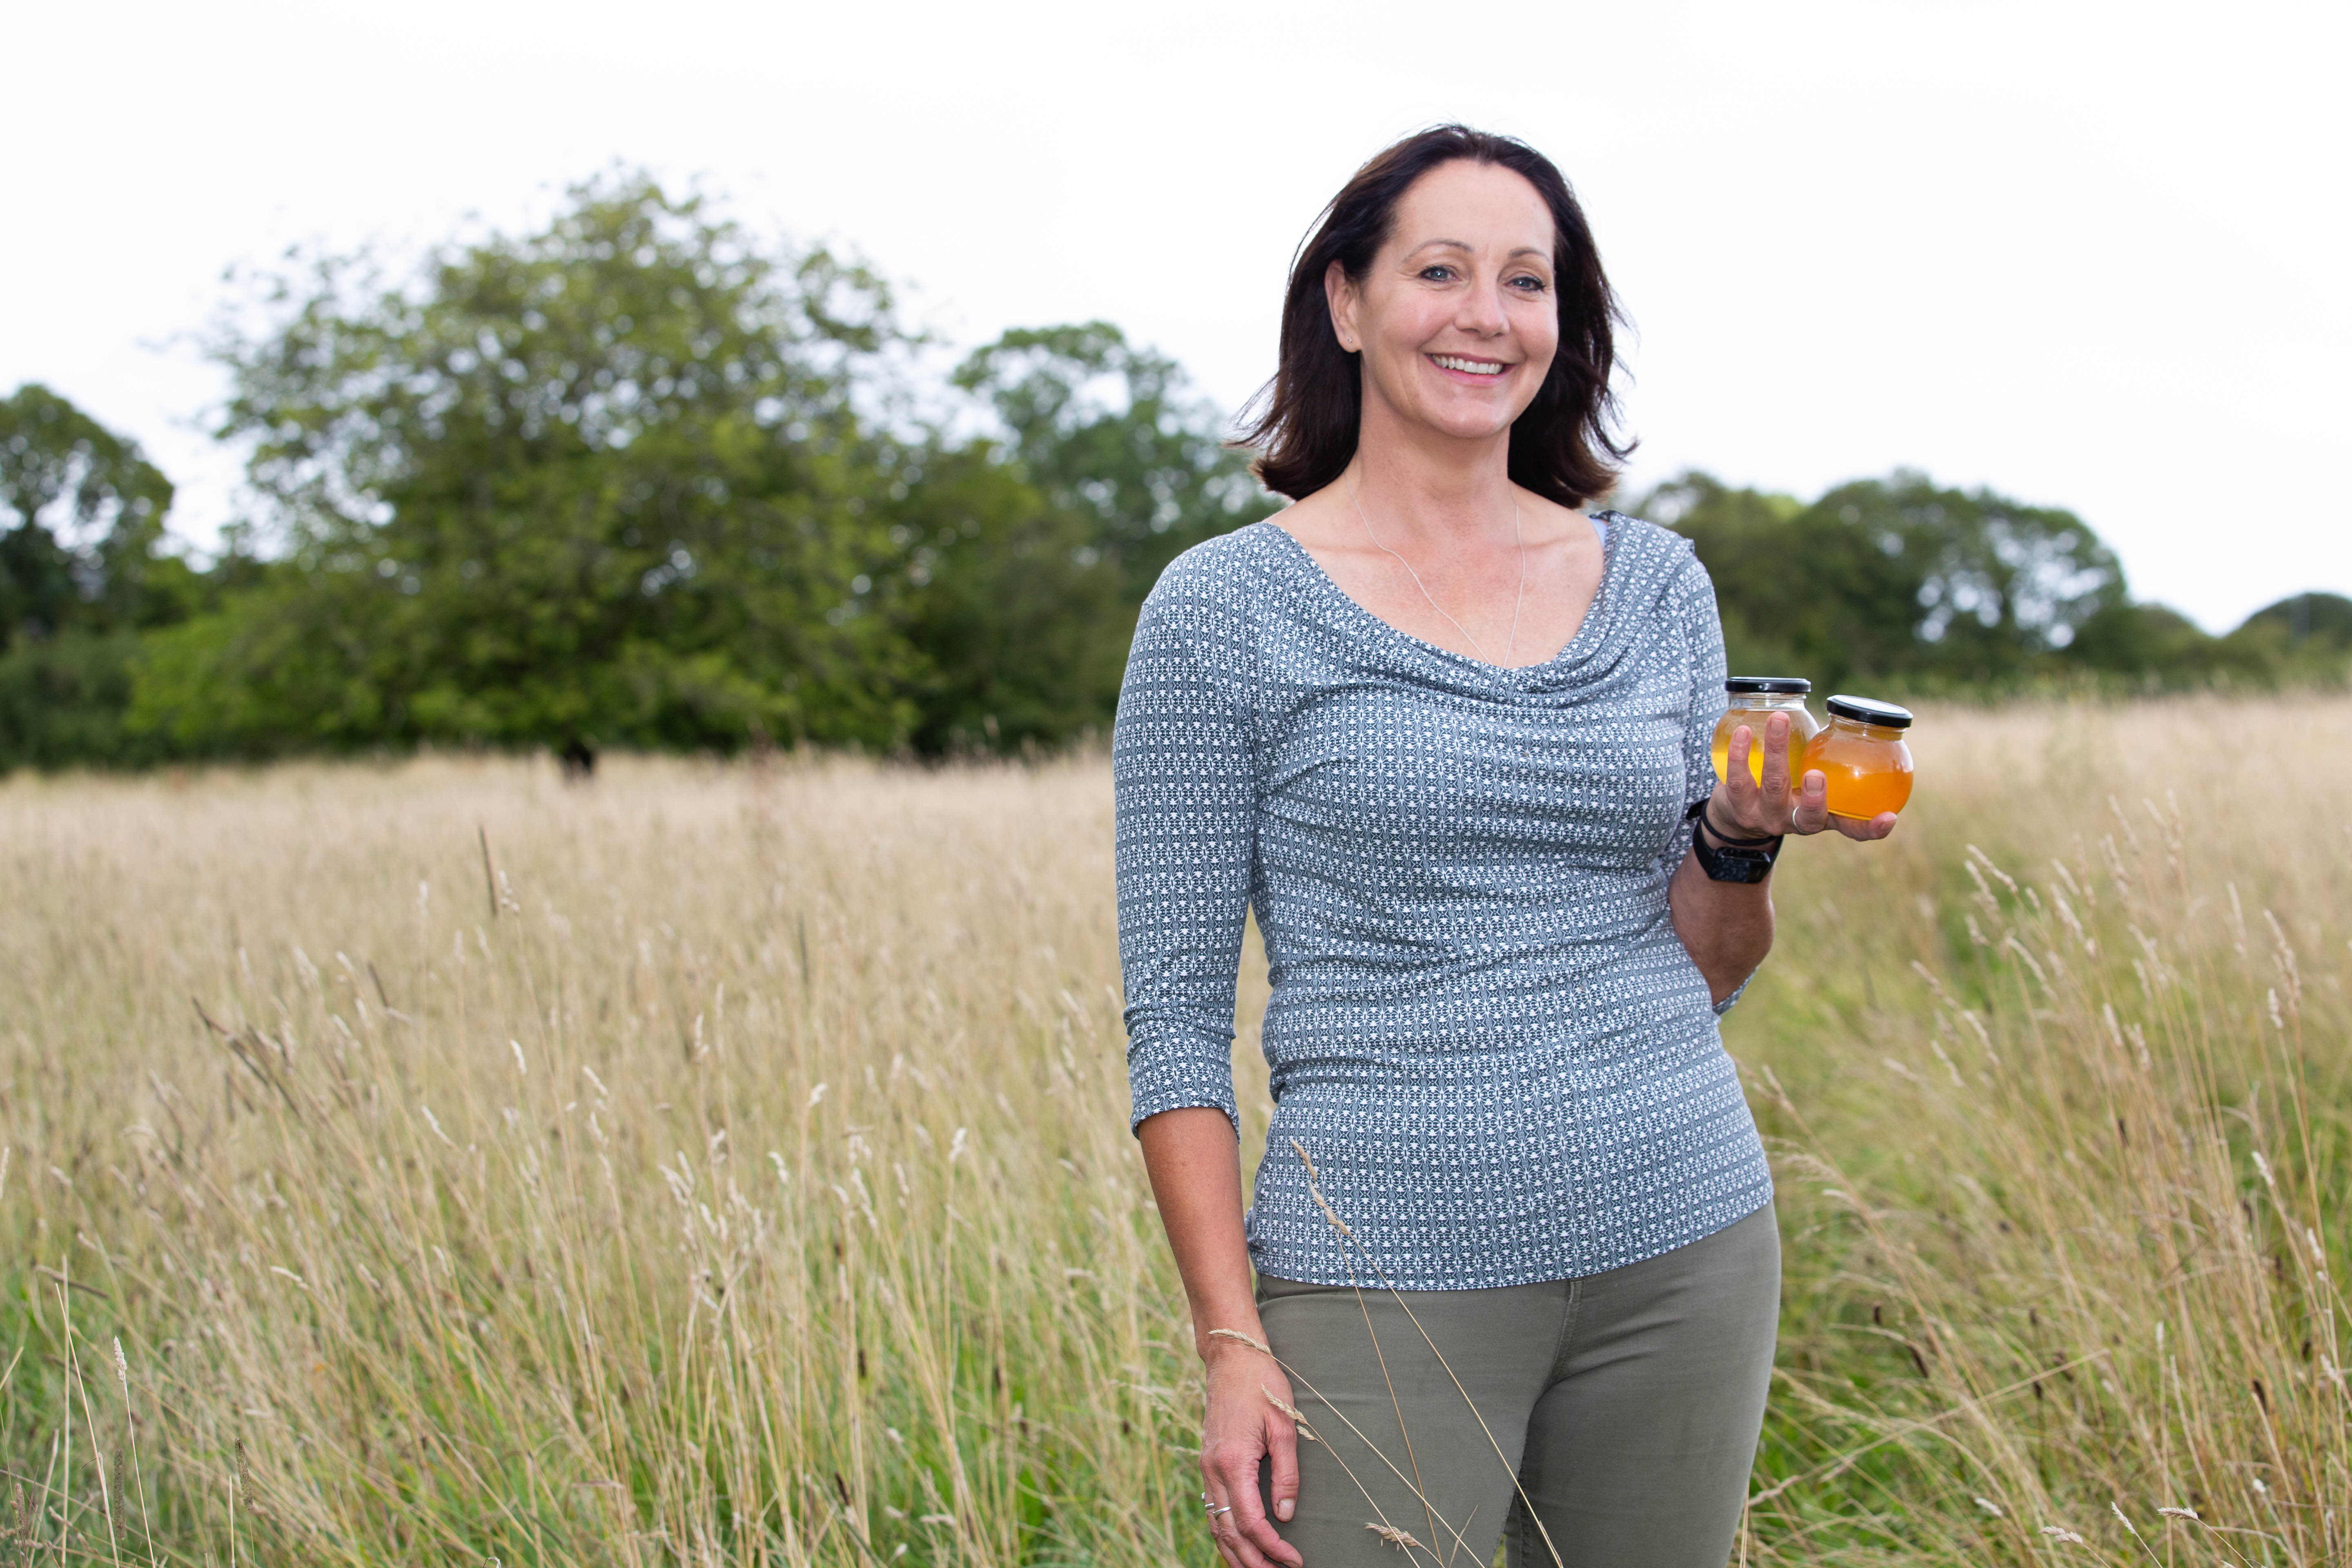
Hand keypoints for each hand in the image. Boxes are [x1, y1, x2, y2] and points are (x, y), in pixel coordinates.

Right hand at [1199, 1337, 1304, 1567]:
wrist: (1232, 1357)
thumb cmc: (1263, 1385)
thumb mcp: (1284, 1426)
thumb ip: (1286, 1473)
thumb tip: (1285, 1513)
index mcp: (1233, 1462)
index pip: (1250, 1521)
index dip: (1271, 1547)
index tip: (1293, 1560)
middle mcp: (1213, 1469)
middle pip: (1227, 1531)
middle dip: (1251, 1560)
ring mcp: (1207, 1466)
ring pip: (1214, 1523)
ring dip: (1234, 1551)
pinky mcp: (1208, 1461)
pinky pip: (1212, 1507)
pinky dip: (1223, 1531)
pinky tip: (1237, 1543)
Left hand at [1715, 712, 1896, 843]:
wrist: (1733, 815)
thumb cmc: (1783, 789)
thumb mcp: (1808, 785)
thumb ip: (1828, 763)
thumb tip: (1848, 719)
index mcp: (1821, 816)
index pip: (1852, 829)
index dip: (1872, 828)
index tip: (1889, 818)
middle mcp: (1794, 822)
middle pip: (1808, 815)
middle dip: (1813, 797)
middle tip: (1816, 775)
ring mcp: (1765, 817)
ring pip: (1773, 787)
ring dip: (1776, 752)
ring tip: (1778, 719)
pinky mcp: (1737, 807)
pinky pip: (1737, 780)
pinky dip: (1740, 754)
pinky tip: (1743, 731)